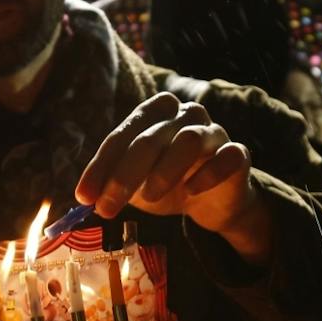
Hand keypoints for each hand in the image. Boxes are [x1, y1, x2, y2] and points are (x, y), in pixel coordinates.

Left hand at [75, 92, 272, 265]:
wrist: (212, 201)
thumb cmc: (168, 184)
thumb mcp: (135, 186)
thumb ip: (112, 185)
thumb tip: (85, 198)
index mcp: (155, 113)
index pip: (123, 133)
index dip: (101, 165)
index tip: (84, 196)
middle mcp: (184, 114)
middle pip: (151, 137)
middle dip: (125, 174)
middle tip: (107, 207)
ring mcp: (214, 131)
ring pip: (189, 139)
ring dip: (164, 170)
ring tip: (149, 198)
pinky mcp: (238, 153)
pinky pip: (227, 156)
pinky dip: (208, 174)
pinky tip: (192, 192)